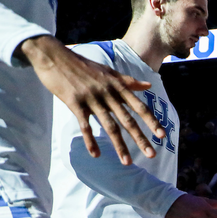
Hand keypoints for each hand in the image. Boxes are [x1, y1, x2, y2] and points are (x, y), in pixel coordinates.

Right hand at [17, 35, 163, 165]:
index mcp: (117, 86)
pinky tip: (96, 154)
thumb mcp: (109, 71)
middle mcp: (108, 93)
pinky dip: (90, 141)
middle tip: (152, 155)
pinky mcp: (74, 103)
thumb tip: (148, 86)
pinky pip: (84, 125)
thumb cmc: (83, 65)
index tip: (162, 136)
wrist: (54, 55)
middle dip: (140, 139)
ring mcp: (91, 99)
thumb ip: (128, 81)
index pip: (139, 107)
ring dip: (120, 146)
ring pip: (109, 126)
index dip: (151, 121)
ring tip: (128, 162)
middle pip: (127, 120)